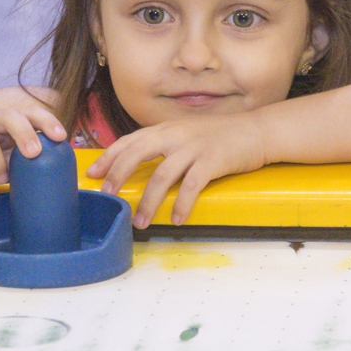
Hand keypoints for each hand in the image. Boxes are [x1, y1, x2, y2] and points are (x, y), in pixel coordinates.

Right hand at [0, 106, 65, 190]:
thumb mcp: (6, 159)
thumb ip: (24, 158)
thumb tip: (57, 170)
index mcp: (3, 123)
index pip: (28, 113)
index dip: (46, 121)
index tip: (61, 137)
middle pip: (7, 115)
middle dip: (24, 132)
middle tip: (34, 153)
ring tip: (2, 179)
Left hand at [85, 114, 266, 227]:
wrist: (257, 131)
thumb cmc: (221, 136)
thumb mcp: (187, 133)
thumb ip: (164, 144)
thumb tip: (138, 165)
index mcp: (166, 128)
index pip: (129, 140)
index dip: (108, 157)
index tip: (92, 174)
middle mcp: (176, 134)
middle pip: (137, 153)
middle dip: (118, 175)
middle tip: (108, 196)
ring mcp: (194, 147)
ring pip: (162, 175)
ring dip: (149, 201)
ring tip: (140, 222)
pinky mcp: (213, 161)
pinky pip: (192, 185)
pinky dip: (182, 204)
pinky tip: (177, 219)